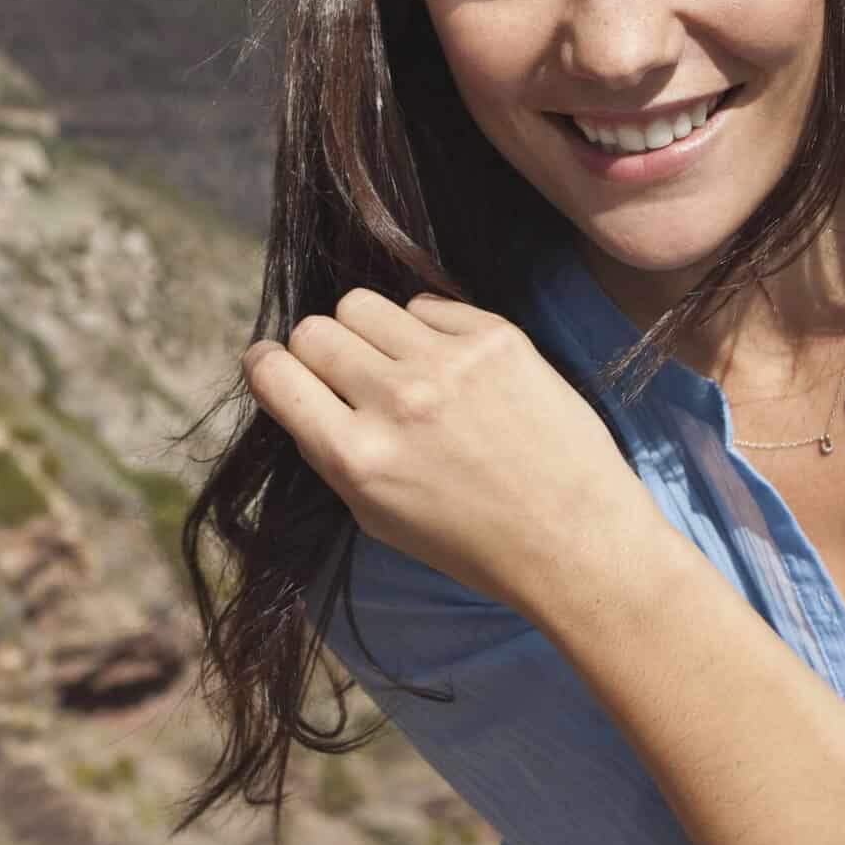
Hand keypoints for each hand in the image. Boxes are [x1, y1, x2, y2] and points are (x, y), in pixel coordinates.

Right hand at [243, 289, 656, 617]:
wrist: (576, 537)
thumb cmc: (472, 540)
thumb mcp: (377, 515)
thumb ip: (331, 448)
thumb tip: (298, 384)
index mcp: (357, 459)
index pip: (274, 373)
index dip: (268, 367)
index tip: (277, 368)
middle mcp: (396, 402)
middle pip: (314, 330)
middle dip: (319, 351)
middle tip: (348, 376)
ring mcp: (448, 363)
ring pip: (362, 304)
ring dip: (369, 332)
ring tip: (400, 366)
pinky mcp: (495, 336)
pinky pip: (426, 304)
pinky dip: (427, 330)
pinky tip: (453, 368)